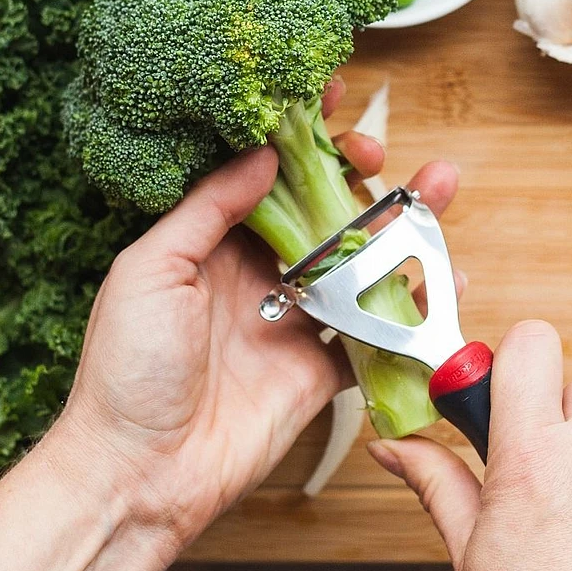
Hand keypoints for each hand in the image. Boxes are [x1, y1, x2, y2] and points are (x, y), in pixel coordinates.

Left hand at [58, 81, 460, 548]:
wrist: (142, 472)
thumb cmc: (127, 367)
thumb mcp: (152, 268)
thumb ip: (209, 208)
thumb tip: (264, 152)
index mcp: (210, 243)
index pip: (262, 174)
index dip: (294, 136)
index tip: (324, 98)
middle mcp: (257, 274)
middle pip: (320, 210)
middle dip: (355, 173)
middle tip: (378, 150)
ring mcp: (293, 320)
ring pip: (357, 262)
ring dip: (399, 225)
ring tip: (440, 188)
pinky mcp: (320, 368)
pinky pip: (374, 331)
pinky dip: (411, 308)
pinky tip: (444, 277)